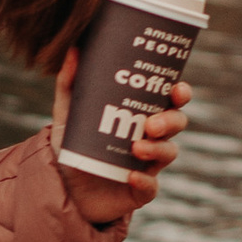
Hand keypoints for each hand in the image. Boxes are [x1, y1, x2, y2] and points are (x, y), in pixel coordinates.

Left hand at [50, 64, 188, 237]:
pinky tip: (131, 176)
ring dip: (158, 149)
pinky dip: (144, 182)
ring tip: (137, 147)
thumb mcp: (68, 114)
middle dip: (170, 120)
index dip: (180, 93)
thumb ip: (70, 83)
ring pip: (168, 153)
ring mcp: (147, 165)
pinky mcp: (138, 191)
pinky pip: (150, 188)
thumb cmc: (73, 145)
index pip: (170, 100)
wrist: (61, 188)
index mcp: (141, 114)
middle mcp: (150, 137)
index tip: (177, 89)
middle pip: (176, 123)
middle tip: (151, 123)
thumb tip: (74, 50)